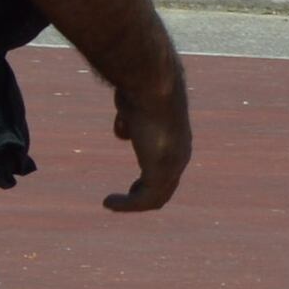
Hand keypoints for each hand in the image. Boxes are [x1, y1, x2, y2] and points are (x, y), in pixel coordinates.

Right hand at [106, 63, 191, 212]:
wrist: (150, 83)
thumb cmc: (140, 87)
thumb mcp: (133, 106)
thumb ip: (130, 121)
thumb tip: (123, 134)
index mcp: (177, 139)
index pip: (168, 168)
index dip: (150, 179)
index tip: (133, 186)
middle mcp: (180, 154)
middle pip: (166, 187)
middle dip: (146, 195)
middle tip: (125, 200)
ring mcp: (173, 165)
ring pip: (156, 197)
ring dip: (132, 204)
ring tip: (110, 203)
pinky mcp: (160, 172)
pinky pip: (143, 200)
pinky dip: (126, 205)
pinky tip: (109, 202)